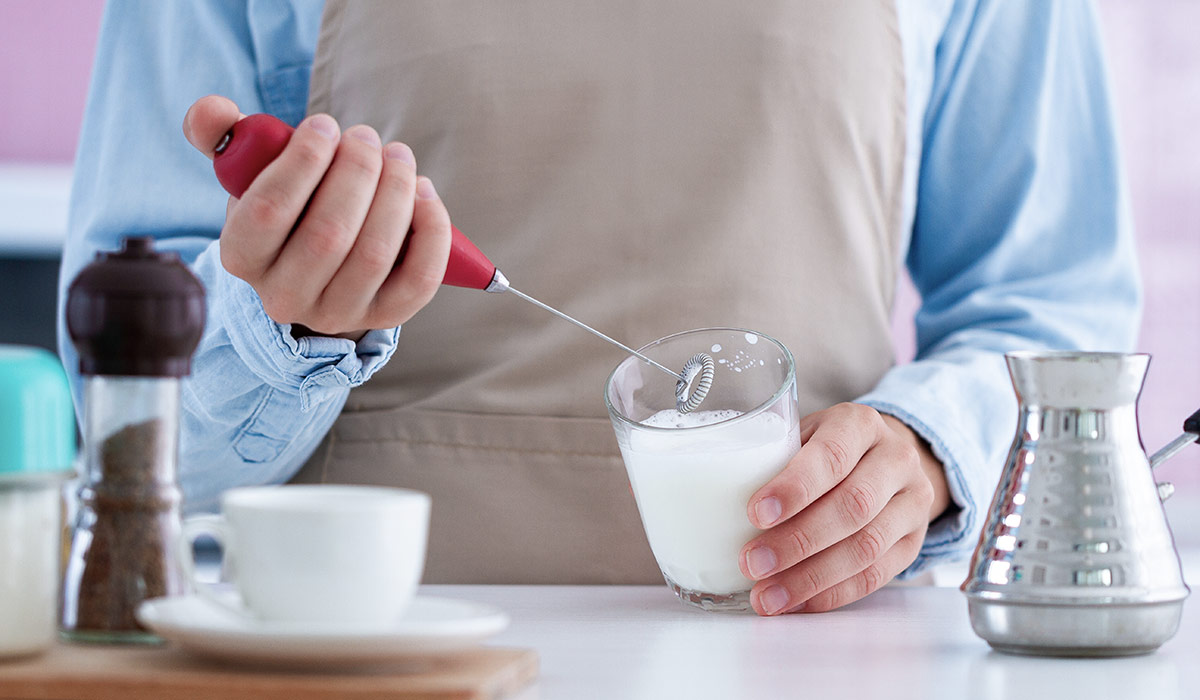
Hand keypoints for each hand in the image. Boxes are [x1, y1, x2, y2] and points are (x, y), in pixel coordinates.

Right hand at [182, 95, 451, 339]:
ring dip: (395, 194)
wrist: (318, 268)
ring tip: (398, 158)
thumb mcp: (250, 174)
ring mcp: (337, 313)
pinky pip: (419, 279)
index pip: (268, 212)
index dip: (303, 162)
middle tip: (367, 137)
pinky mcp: (384, 317)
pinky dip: (430, 231)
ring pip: (374, 254)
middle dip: (356, 172)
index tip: (325, 126)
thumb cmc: (287, 206)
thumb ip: (225, 135)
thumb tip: (210, 109)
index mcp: (242, 257)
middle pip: (329, 234)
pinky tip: (423, 193)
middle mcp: (284, 296)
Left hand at [739, 403, 949, 614]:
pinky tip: (798, 603)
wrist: (888, 458)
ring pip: (866, 547)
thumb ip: (774, 460)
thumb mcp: (804, 435)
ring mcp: (913, 501)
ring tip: (768, 596)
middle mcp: (895, 458)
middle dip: (797, 541)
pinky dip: (833, 593)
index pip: (831, 456)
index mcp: (860, 423)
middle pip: (852, 506)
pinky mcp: (914, 541)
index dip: (794, 488)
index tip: (755, 514)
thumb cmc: (828, 448)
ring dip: (811, 577)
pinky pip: (877, 575)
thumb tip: (716, 503)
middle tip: (752, 563)